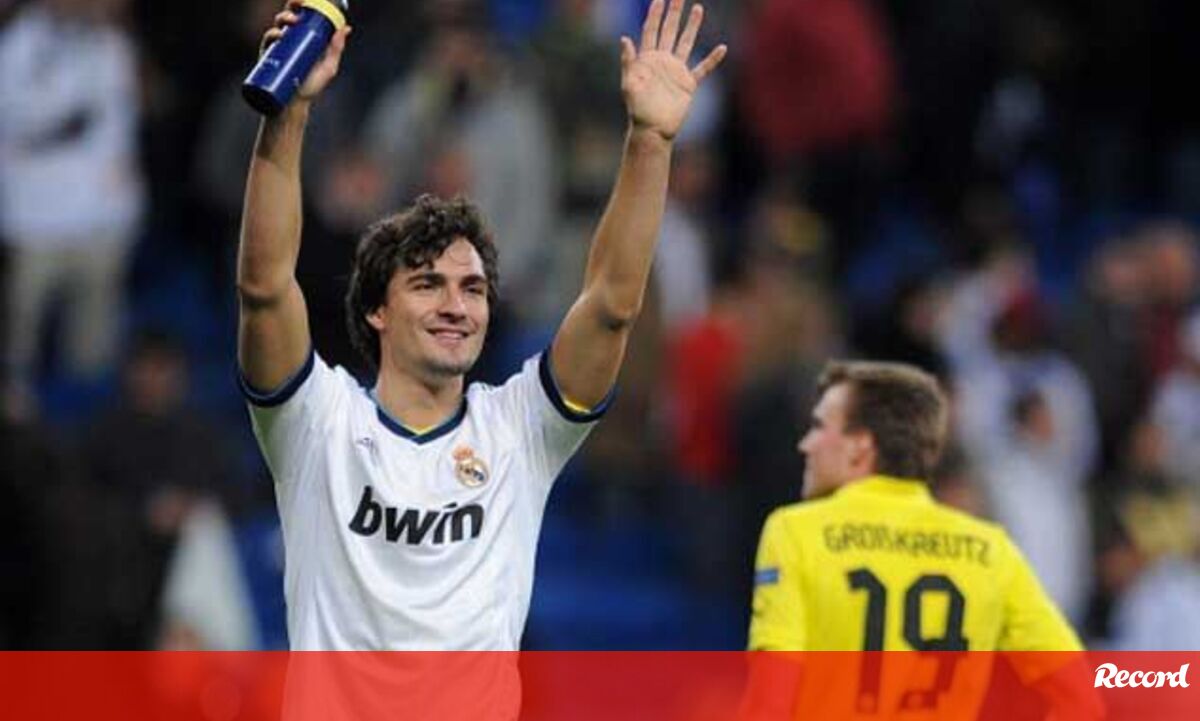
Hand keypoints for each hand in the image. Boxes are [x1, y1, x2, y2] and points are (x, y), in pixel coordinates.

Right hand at [260, 0, 351, 101]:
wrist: (295, 104)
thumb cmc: (312, 86)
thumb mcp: (328, 67)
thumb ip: (336, 49)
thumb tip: (346, 29)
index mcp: (304, 39)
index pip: (302, 16)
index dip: (303, 4)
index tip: (308, 0)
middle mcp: (290, 40)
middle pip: (289, 16)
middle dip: (292, 7)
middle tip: (298, 6)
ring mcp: (279, 47)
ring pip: (278, 25)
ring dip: (284, 18)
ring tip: (291, 22)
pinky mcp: (269, 56)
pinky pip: (268, 40)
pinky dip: (272, 35)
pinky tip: (279, 35)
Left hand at [621, 0, 726, 141]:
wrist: (653, 130)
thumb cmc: (638, 110)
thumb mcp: (629, 84)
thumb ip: (628, 62)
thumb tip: (625, 39)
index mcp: (647, 59)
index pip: (651, 30)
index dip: (654, 13)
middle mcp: (662, 61)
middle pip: (669, 30)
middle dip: (674, 12)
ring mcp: (676, 72)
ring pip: (686, 42)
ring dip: (691, 26)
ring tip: (698, 8)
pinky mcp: (687, 84)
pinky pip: (702, 69)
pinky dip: (712, 59)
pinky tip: (722, 48)